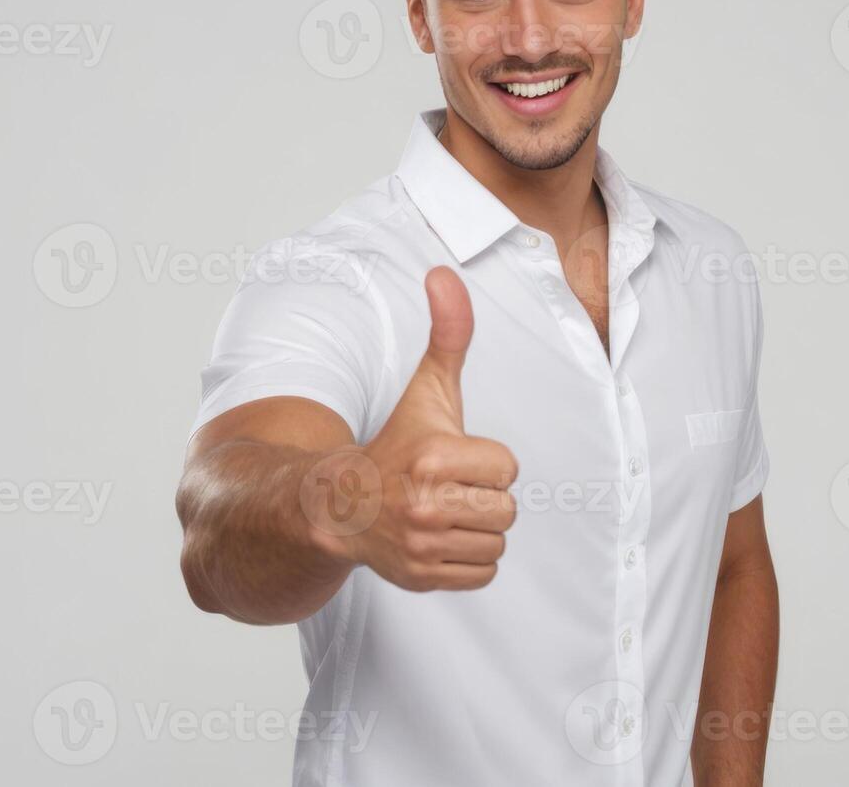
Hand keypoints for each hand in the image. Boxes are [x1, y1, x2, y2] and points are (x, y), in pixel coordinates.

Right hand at [309, 266, 517, 590]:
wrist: (341, 505)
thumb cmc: (397, 443)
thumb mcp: (427, 388)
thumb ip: (448, 333)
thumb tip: (443, 273)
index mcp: (434, 457)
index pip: (507, 468)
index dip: (486, 462)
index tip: (453, 458)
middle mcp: (425, 504)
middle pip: (506, 509)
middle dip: (483, 497)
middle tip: (446, 487)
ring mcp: (421, 545)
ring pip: (496, 541)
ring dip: (477, 528)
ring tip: (442, 511)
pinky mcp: (421, 576)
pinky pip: (483, 572)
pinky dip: (468, 559)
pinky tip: (440, 538)